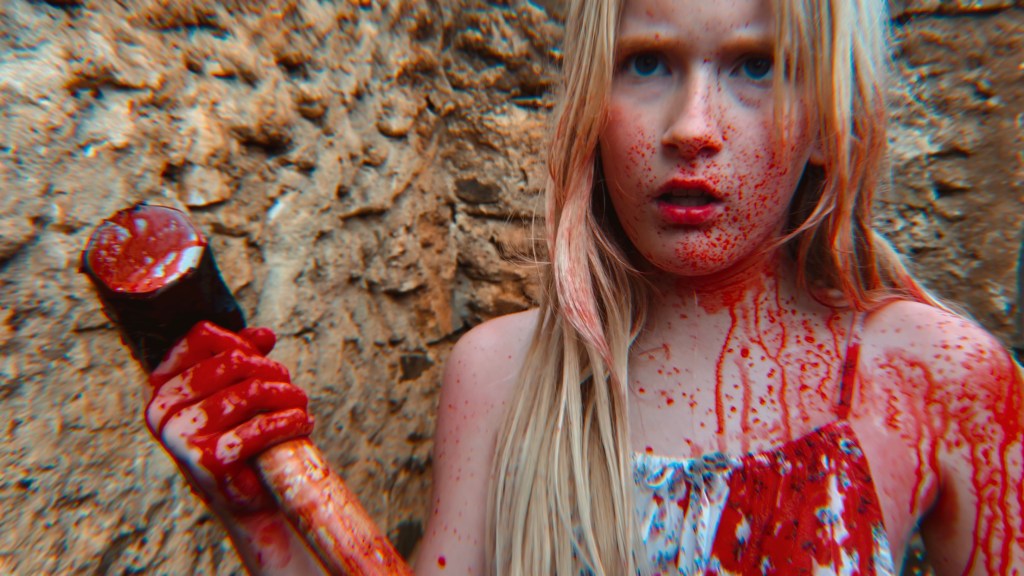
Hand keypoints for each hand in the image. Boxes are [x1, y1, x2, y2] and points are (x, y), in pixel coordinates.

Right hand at [146, 321, 314, 514]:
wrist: (244, 498)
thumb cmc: (237, 436)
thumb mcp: (233, 392)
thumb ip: (243, 357)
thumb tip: (264, 335)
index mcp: (162, 388)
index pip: (200, 337)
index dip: (238, 340)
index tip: (261, 355)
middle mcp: (164, 410)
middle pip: (234, 361)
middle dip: (271, 370)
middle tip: (289, 387)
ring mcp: (182, 436)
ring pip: (253, 391)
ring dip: (287, 395)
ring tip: (300, 403)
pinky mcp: (209, 460)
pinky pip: (260, 427)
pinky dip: (289, 422)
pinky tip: (302, 423)